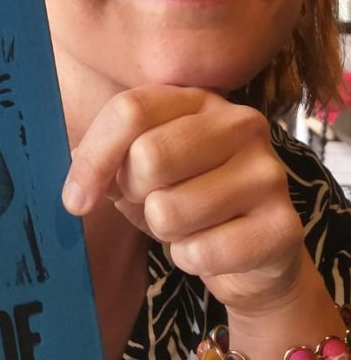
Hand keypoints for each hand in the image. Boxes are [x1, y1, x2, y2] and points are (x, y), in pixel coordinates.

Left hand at [62, 85, 305, 316]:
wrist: (251, 254)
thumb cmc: (185, 199)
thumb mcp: (137, 172)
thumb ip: (105, 163)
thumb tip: (77, 185)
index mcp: (199, 100)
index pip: (130, 110)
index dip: (93, 158)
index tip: (75, 197)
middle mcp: (240, 125)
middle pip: (149, 156)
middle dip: (133, 194)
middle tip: (150, 203)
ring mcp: (268, 173)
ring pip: (169, 210)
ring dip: (164, 231)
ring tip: (187, 225)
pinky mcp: (283, 226)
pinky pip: (199, 252)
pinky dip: (190, 260)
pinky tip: (210, 248)